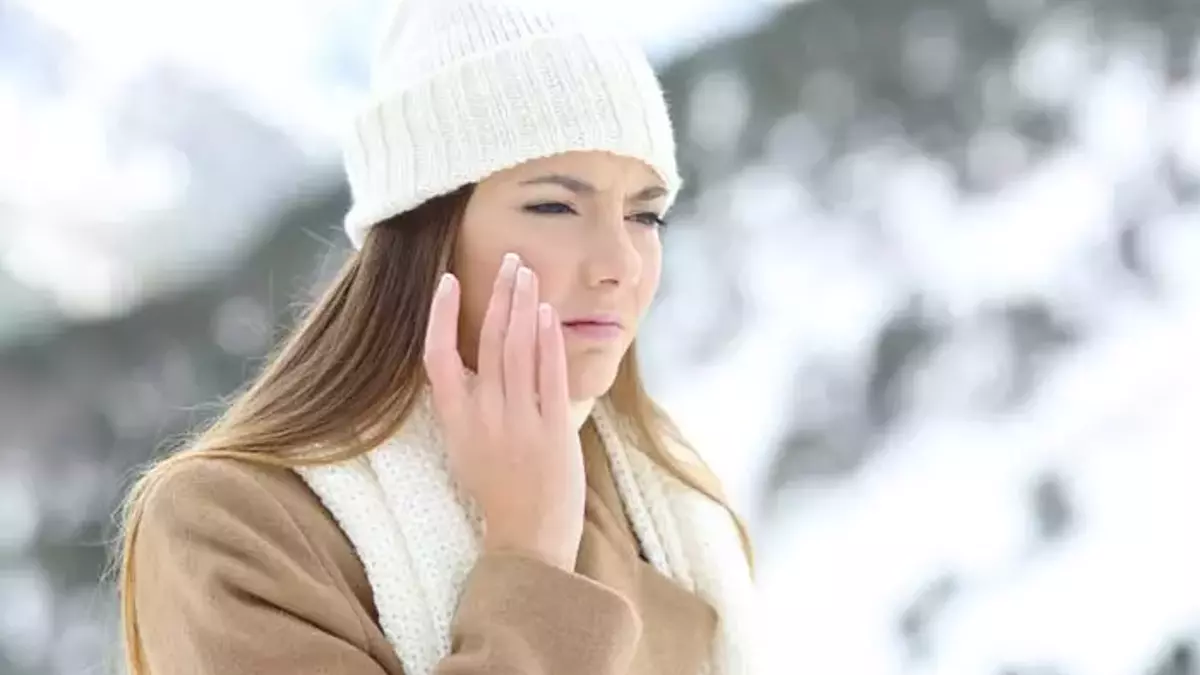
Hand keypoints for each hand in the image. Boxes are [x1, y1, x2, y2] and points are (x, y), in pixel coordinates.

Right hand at [422, 253, 584, 571]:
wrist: (527, 540)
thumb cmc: (499, 494)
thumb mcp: (467, 449)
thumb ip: (469, 406)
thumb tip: (475, 364)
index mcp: (456, 421)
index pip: (438, 357)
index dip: (441, 316)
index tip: (448, 282)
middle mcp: (484, 416)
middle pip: (489, 341)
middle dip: (500, 295)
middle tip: (509, 260)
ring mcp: (518, 422)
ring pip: (518, 349)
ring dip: (524, 305)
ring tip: (528, 272)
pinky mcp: (552, 430)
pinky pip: (548, 375)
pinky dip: (547, 341)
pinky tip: (547, 314)